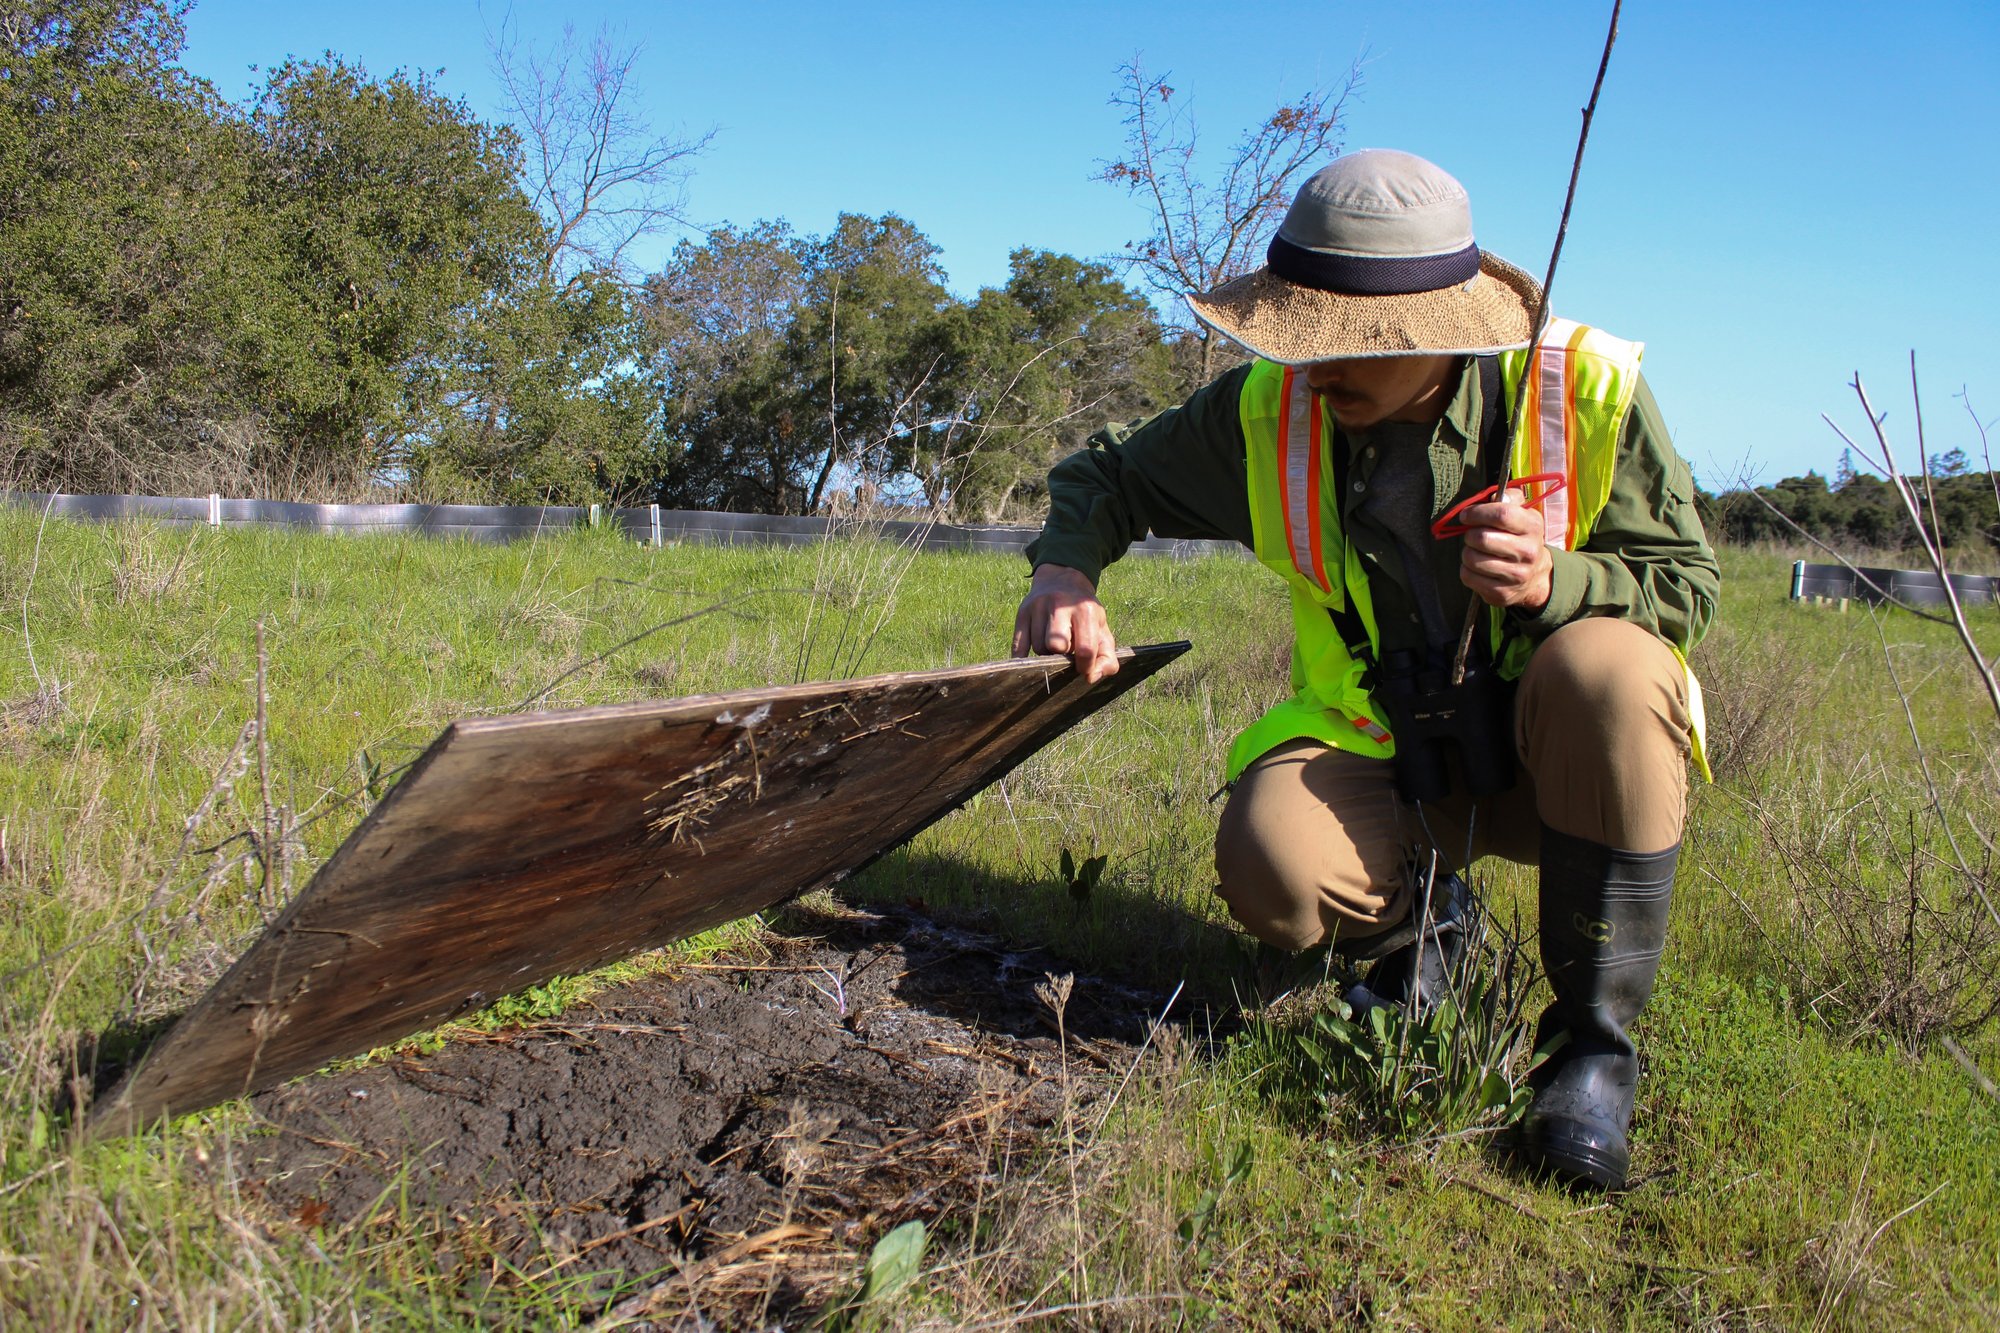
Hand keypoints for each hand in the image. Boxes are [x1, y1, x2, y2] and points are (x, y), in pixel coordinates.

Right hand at [1011, 564, 1119, 681]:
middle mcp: (1060, 605)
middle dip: (1062, 656)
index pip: (1085, 649)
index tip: (1083, 669)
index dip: (1085, 667)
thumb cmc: (1085, 613)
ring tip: (1054, 644)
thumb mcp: (1102, 629)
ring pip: (1038, 647)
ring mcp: (1038, 607)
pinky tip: (1034, 657)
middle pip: (1056, 646)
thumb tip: (1091, 677)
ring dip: (1046, 654)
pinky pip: (1019, 646)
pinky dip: (1024, 657)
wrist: (1062, 580)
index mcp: (1085, 610)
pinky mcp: (1022, 612)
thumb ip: (1107, 658)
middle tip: (1067, 651)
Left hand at [1457, 488, 1552, 611]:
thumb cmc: (1520, 537)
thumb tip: (1493, 497)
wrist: (1535, 576)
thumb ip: (1508, 498)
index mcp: (1533, 527)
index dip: (1477, 513)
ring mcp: (1515, 575)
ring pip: (1472, 559)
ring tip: (1476, 551)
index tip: (1467, 515)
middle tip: (1472, 535)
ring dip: (1467, 552)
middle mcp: (1528, 552)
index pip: (1501, 514)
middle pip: (1482, 538)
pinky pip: (1468, 577)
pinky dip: (1466, 570)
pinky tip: (1477, 567)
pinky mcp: (1501, 593)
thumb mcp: (1523, 513)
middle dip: (1470, 534)